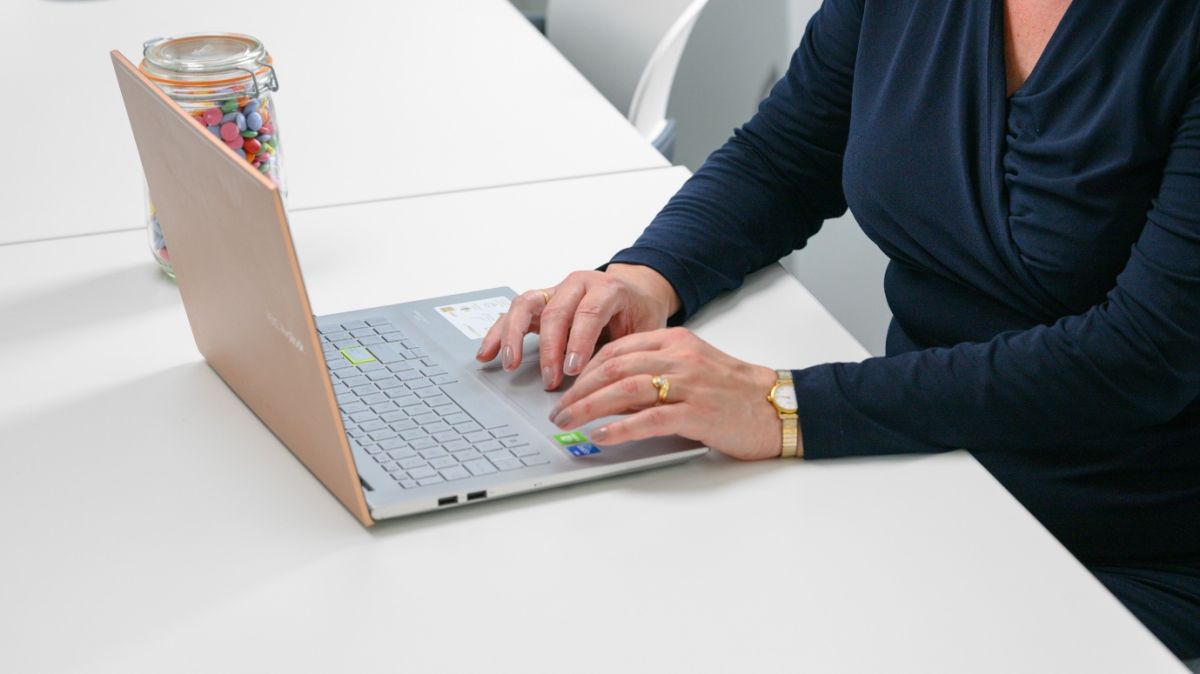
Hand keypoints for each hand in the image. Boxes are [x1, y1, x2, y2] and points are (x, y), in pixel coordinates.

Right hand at [475, 264, 680, 389]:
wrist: (636, 291)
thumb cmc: (640, 313)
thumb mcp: (645, 331)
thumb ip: (628, 352)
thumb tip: (614, 386)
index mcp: (608, 288)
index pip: (588, 312)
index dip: (578, 342)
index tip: (572, 371)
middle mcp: (578, 284)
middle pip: (555, 311)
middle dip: (549, 349)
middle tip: (550, 379)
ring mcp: (555, 290)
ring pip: (525, 304)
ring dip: (514, 336)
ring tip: (509, 363)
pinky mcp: (540, 301)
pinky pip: (513, 313)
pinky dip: (499, 333)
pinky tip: (487, 353)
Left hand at [546, 327, 785, 460]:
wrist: (778, 407)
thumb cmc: (736, 392)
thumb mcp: (693, 368)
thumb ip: (657, 371)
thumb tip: (613, 390)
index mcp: (676, 341)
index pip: (618, 348)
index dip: (586, 369)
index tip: (570, 386)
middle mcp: (680, 357)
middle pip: (614, 366)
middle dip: (579, 389)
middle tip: (559, 409)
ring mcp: (689, 384)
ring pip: (625, 388)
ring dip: (589, 407)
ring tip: (568, 422)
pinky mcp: (698, 413)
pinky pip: (649, 418)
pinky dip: (620, 427)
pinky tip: (601, 435)